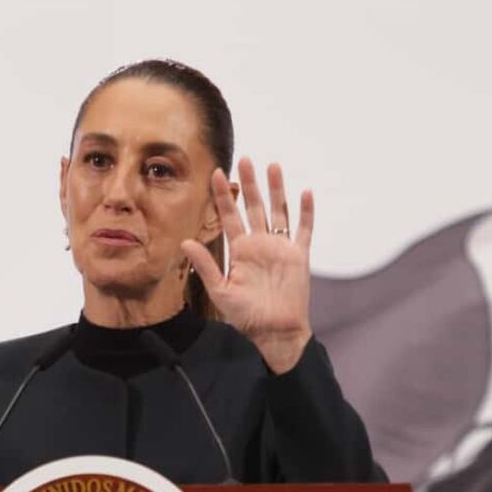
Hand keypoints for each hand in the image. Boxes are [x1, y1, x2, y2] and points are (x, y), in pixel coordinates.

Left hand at [182, 157, 313, 373]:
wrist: (274, 332)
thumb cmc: (246, 316)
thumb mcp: (220, 290)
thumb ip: (205, 265)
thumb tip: (186, 242)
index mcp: (239, 251)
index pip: (229, 216)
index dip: (223, 196)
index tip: (216, 174)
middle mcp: (259, 244)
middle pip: (253, 207)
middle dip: (249, 183)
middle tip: (245, 159)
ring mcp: (280, 248)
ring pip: (278, 211)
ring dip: (276, 190)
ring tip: (273, 166)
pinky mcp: (299, 256)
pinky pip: (304, 230)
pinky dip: (305, 212)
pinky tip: (305, 193)